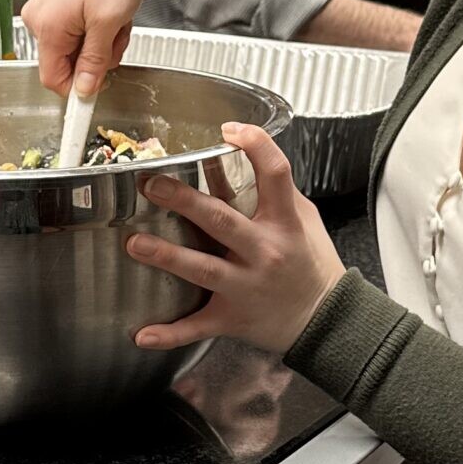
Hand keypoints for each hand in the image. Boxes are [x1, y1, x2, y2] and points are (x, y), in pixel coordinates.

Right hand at [22, 0, 146, 96]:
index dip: (78, 87)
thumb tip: (83, 91)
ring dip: (102, 42)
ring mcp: (48, 12)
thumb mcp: (109, 22)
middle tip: (115, 33)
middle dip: (98, 57)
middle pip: (67, 64)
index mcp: (47, 27)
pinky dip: (97, 28)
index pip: (53, 79)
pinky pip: (78, 32)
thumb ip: (93, 61)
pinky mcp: (58, 6)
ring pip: (76, 49)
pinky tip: (107, 11)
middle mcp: (39, 21)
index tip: (101, 85)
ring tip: (114, 18)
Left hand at [126, 124, 346, 355]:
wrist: (328, 320)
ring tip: (134, 243)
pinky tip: (142, 334)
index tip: (229, 129)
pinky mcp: (233, 317)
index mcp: (285, 223)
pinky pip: (197, 326)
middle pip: (221, 220)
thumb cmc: (313, 266)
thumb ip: (275, 194)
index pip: (275, 173)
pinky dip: (169, 333)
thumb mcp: (305, 221)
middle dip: (184, 201)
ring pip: (202, 269)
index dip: (254, 144)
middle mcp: (264, 253)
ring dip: (166, 256)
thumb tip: (240, 160)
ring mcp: (246, 287)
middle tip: (152, 185)